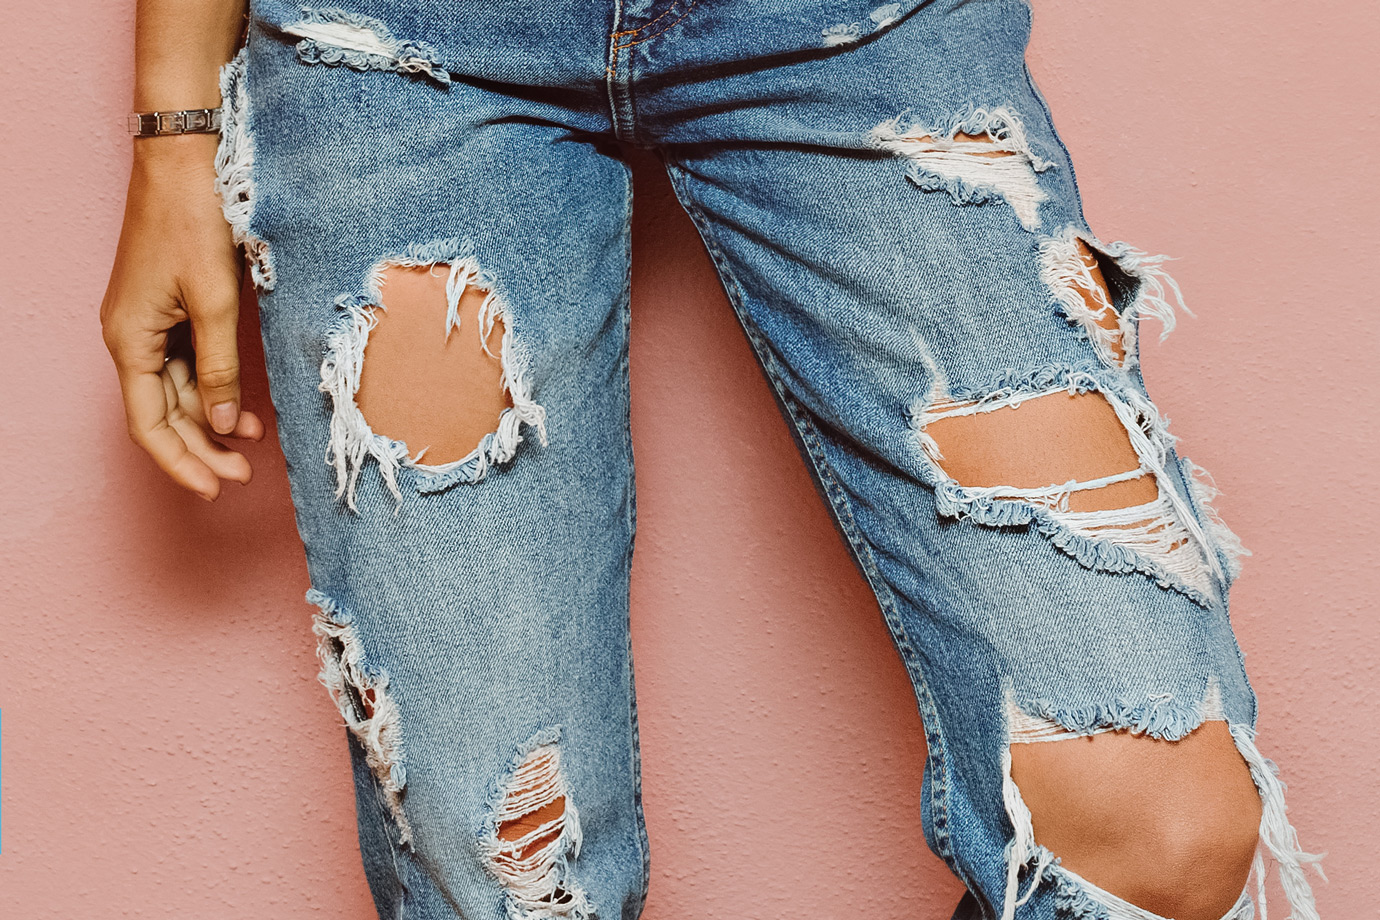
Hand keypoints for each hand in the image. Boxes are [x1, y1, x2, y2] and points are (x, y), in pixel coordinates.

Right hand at [101, 134, 264, 500]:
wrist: (186, 162)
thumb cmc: (194, 223)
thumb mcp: (214, 303)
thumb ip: (218, 367)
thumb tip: (220, 421)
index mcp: (129, 341)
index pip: (149, 424)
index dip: (181, 461)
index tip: (214, 489)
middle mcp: (130, 337)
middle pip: (161, 413)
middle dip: (200, 447)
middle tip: (241, 474)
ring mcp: (148, 323)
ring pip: (175, 391)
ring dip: (209, 419)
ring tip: (250, 442)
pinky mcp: (168, 309)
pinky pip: (185, 364)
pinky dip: (212, 387)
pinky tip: (242, 406)